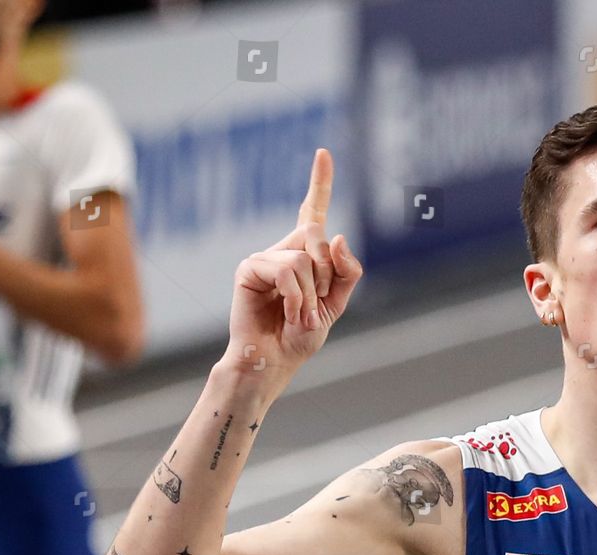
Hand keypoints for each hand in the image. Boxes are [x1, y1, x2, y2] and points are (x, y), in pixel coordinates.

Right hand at [225, 148, 362, 376]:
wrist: (274, 360)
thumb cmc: (300, 335)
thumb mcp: (337, 303)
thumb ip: (347, 271)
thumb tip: (339, 236)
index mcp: (306, 254)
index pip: (314, 211)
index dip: (320, 182)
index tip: (324, 153)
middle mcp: (285, 249)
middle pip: (318, 235)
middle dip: (326, 274)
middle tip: (316, 304)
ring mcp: (265, 257)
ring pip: (305, 258)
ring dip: (311, 295)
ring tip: (301, 316)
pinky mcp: (249, 268)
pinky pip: (287, 270)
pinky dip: (296, 297)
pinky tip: (289, 314)